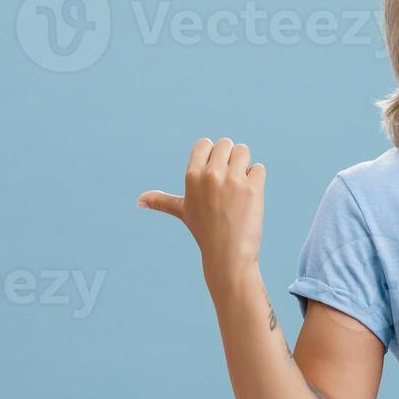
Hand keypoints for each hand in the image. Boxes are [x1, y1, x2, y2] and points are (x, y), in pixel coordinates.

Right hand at [138, 137, 264, 287]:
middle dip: (230, 159)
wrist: (228, 254)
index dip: (212, 155)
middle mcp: (211, 175)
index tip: (214, 174)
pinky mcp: (253, 188)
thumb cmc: (205, 231)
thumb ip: (161, 201)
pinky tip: (249, 197)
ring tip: (238, 189)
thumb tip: (139, 201)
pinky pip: (259, 168)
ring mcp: (233, 180)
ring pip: (243, 151)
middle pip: (226, 144)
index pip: (205, 143)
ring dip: (245, 166)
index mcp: (192, 176)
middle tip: (228, 183)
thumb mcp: (183, 212)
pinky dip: (257, 179)